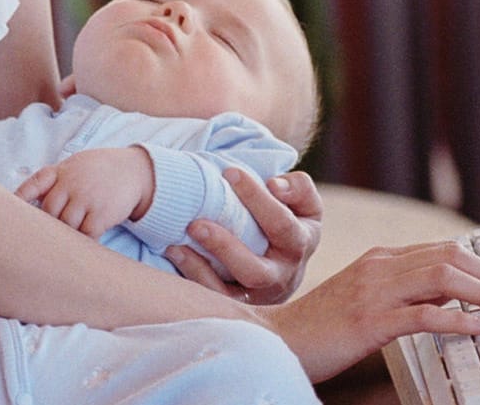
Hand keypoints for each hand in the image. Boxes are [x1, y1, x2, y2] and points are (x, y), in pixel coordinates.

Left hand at [14, 146, 153, 236]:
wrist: (134, 170)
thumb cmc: (98, 171)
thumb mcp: (75, 166)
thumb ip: (54, 181)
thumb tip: (24, 202)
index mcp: (61, 171)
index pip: (34, 184)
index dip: (19, 198)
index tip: (8, 215)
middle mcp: (71, 184)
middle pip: (48, 212)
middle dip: (47, 225)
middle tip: (44, 238)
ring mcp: (86, 199)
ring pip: (65, 226)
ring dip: (66, 235)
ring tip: (65, 242)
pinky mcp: (101, 214)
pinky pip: (84, 235)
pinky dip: (83, 241)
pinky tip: (84, 245)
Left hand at [166, 169, 321, 303]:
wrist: (287, 266)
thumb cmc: (290, 222)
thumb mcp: (304, 204)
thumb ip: (297, 188)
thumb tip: (274, 185)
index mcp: (301, 243)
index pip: (281, 223)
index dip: (257, 198)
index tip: (229, 172)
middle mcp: (283, 275)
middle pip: (256, 270)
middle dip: (225, 247)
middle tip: (195, 223)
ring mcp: (259, 295)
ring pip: (230, 294)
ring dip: (202, 268)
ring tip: (177, 243)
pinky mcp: (238, 306)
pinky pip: (214, 300)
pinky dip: (193, 278)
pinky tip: (176, 253)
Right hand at [259, 241, 479, 382]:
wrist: (278, 339)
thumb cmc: (320, 325)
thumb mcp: (364, 296)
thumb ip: (399, 290)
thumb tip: (447, 299)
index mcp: (380, 258)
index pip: (442, 250)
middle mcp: (380, 266)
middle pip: (450, 257)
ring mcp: (375, 292)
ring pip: (444, 279)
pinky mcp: (371, 321)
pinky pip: (426, 315)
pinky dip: (460, 319)